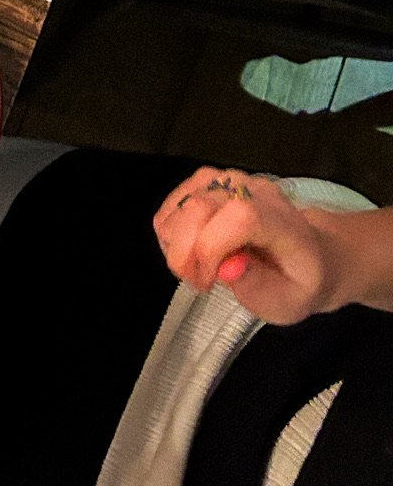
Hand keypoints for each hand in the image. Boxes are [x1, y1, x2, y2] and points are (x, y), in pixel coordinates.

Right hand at [153, 166, 349, 322]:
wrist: (314, 254)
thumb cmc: (298, 282)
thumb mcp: (289, 304)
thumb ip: (259, 288)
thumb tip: (227, 267)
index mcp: (285, 223)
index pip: (241, 215)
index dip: (212, 247)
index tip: (210, 280)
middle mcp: (257, 192)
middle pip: (200, 206)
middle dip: (185, 253)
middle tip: (200, 282)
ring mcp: (231, 181)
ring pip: (181, 205)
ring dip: (177, 244)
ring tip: (199, 267)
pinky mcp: (208, 181)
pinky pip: (173, 203)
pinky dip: (172, 232)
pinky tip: (191, 250)